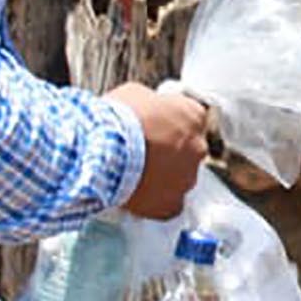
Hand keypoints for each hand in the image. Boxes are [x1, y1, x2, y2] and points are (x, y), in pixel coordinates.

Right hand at [105, 83, 208, 218]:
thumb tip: (146, 110)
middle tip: (143, 152)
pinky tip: (138, 195)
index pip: (190, 119)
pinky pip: (168, 205)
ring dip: (163, 177)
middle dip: (169, 152)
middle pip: (188, 151)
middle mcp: (198, 147)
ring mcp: (187, 178)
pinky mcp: (171, 204)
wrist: (103, 150)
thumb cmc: (117, 118)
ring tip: (135, 174)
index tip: (155, 129)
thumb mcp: (134, 94)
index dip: (169, 124)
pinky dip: (155, 202)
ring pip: (179, 179)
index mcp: (193, 115)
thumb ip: (151, 104)